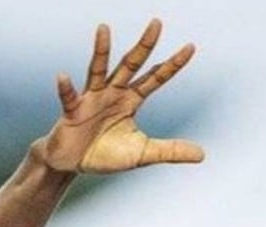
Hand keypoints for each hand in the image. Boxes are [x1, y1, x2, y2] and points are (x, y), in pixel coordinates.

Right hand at [36, 19, 204, 173]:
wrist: (73, 163)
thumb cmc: (106, 154)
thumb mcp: (142, 154)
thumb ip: (170, 151)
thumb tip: (201, 155)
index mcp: (130, 101)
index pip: (155, 78)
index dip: (172, 64)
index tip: (190, 47)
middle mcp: (112, 93)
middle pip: (131, 64)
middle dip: (144, 46)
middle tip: (157, 23)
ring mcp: (91, 99)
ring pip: (98, 70)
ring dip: (101, 50)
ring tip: (104, 29)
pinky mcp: (72, 112)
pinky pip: (70, 97)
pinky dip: (66, 88)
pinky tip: (63, 76)